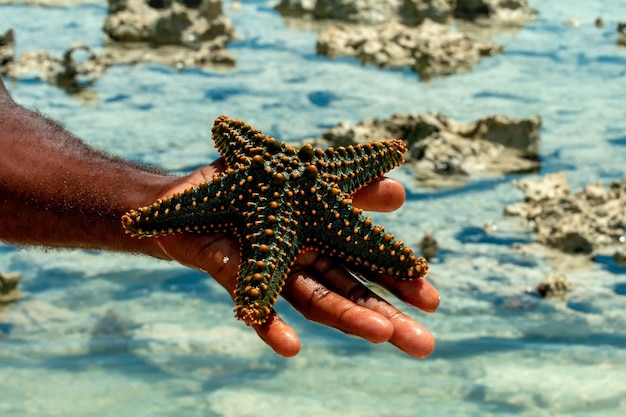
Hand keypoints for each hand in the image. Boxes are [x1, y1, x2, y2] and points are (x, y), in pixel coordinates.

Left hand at [156, 160, 439, 357]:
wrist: (183, 199)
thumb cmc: (246, 188)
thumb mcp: (306, 178)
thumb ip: (350, 188)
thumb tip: (403, 192)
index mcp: (318, 241)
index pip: (365, 265)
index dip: (397, 283)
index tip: (433, 302)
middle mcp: (300, 262)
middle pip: (348, 293)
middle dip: (385, 316)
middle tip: (425, 344)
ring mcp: (270, 272)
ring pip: (312, 301)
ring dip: (346, 319)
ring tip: (382, 334)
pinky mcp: (235, 274)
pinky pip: (253, 304)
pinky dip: (270, 326)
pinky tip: (290, 347)